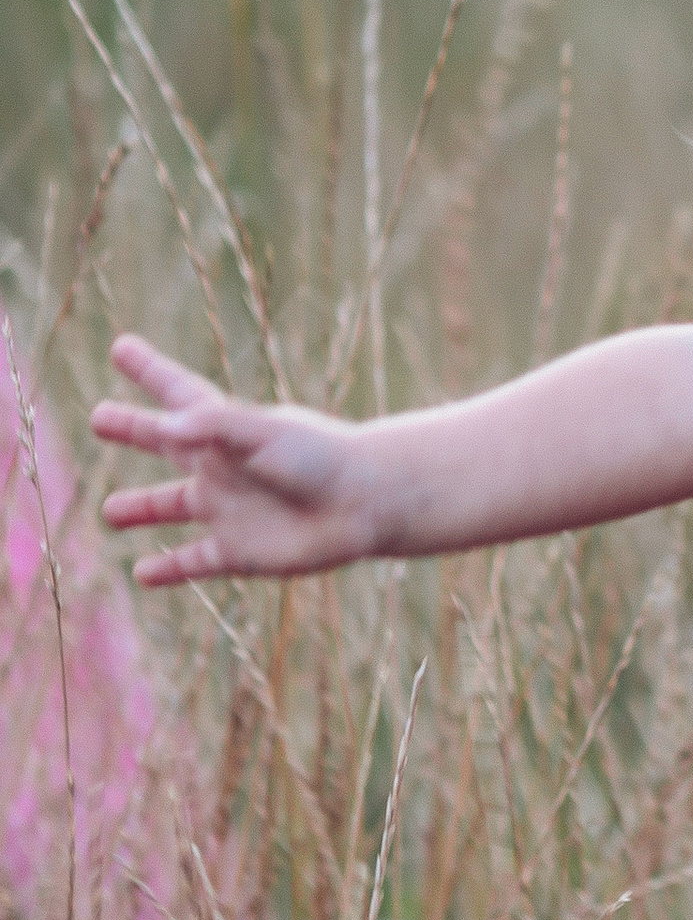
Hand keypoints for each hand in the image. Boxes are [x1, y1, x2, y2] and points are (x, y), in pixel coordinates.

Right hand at [93, 338, 379, 586]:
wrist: (366, 504)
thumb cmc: (320, 457)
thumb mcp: (264, 432)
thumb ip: (215, 426)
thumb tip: (165, 426)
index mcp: (225, 428)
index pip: (177, 392)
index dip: (149, 370)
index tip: (121, 346)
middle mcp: (222, 466)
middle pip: (165, 444)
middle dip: (133, 430)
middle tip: (99, 417)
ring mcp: (227, 509)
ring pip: (172, 506)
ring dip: (142, 509)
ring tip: (110, 510)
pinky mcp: (238, 551)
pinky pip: (194, 561)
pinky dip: (168, 568)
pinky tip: (142, 573)